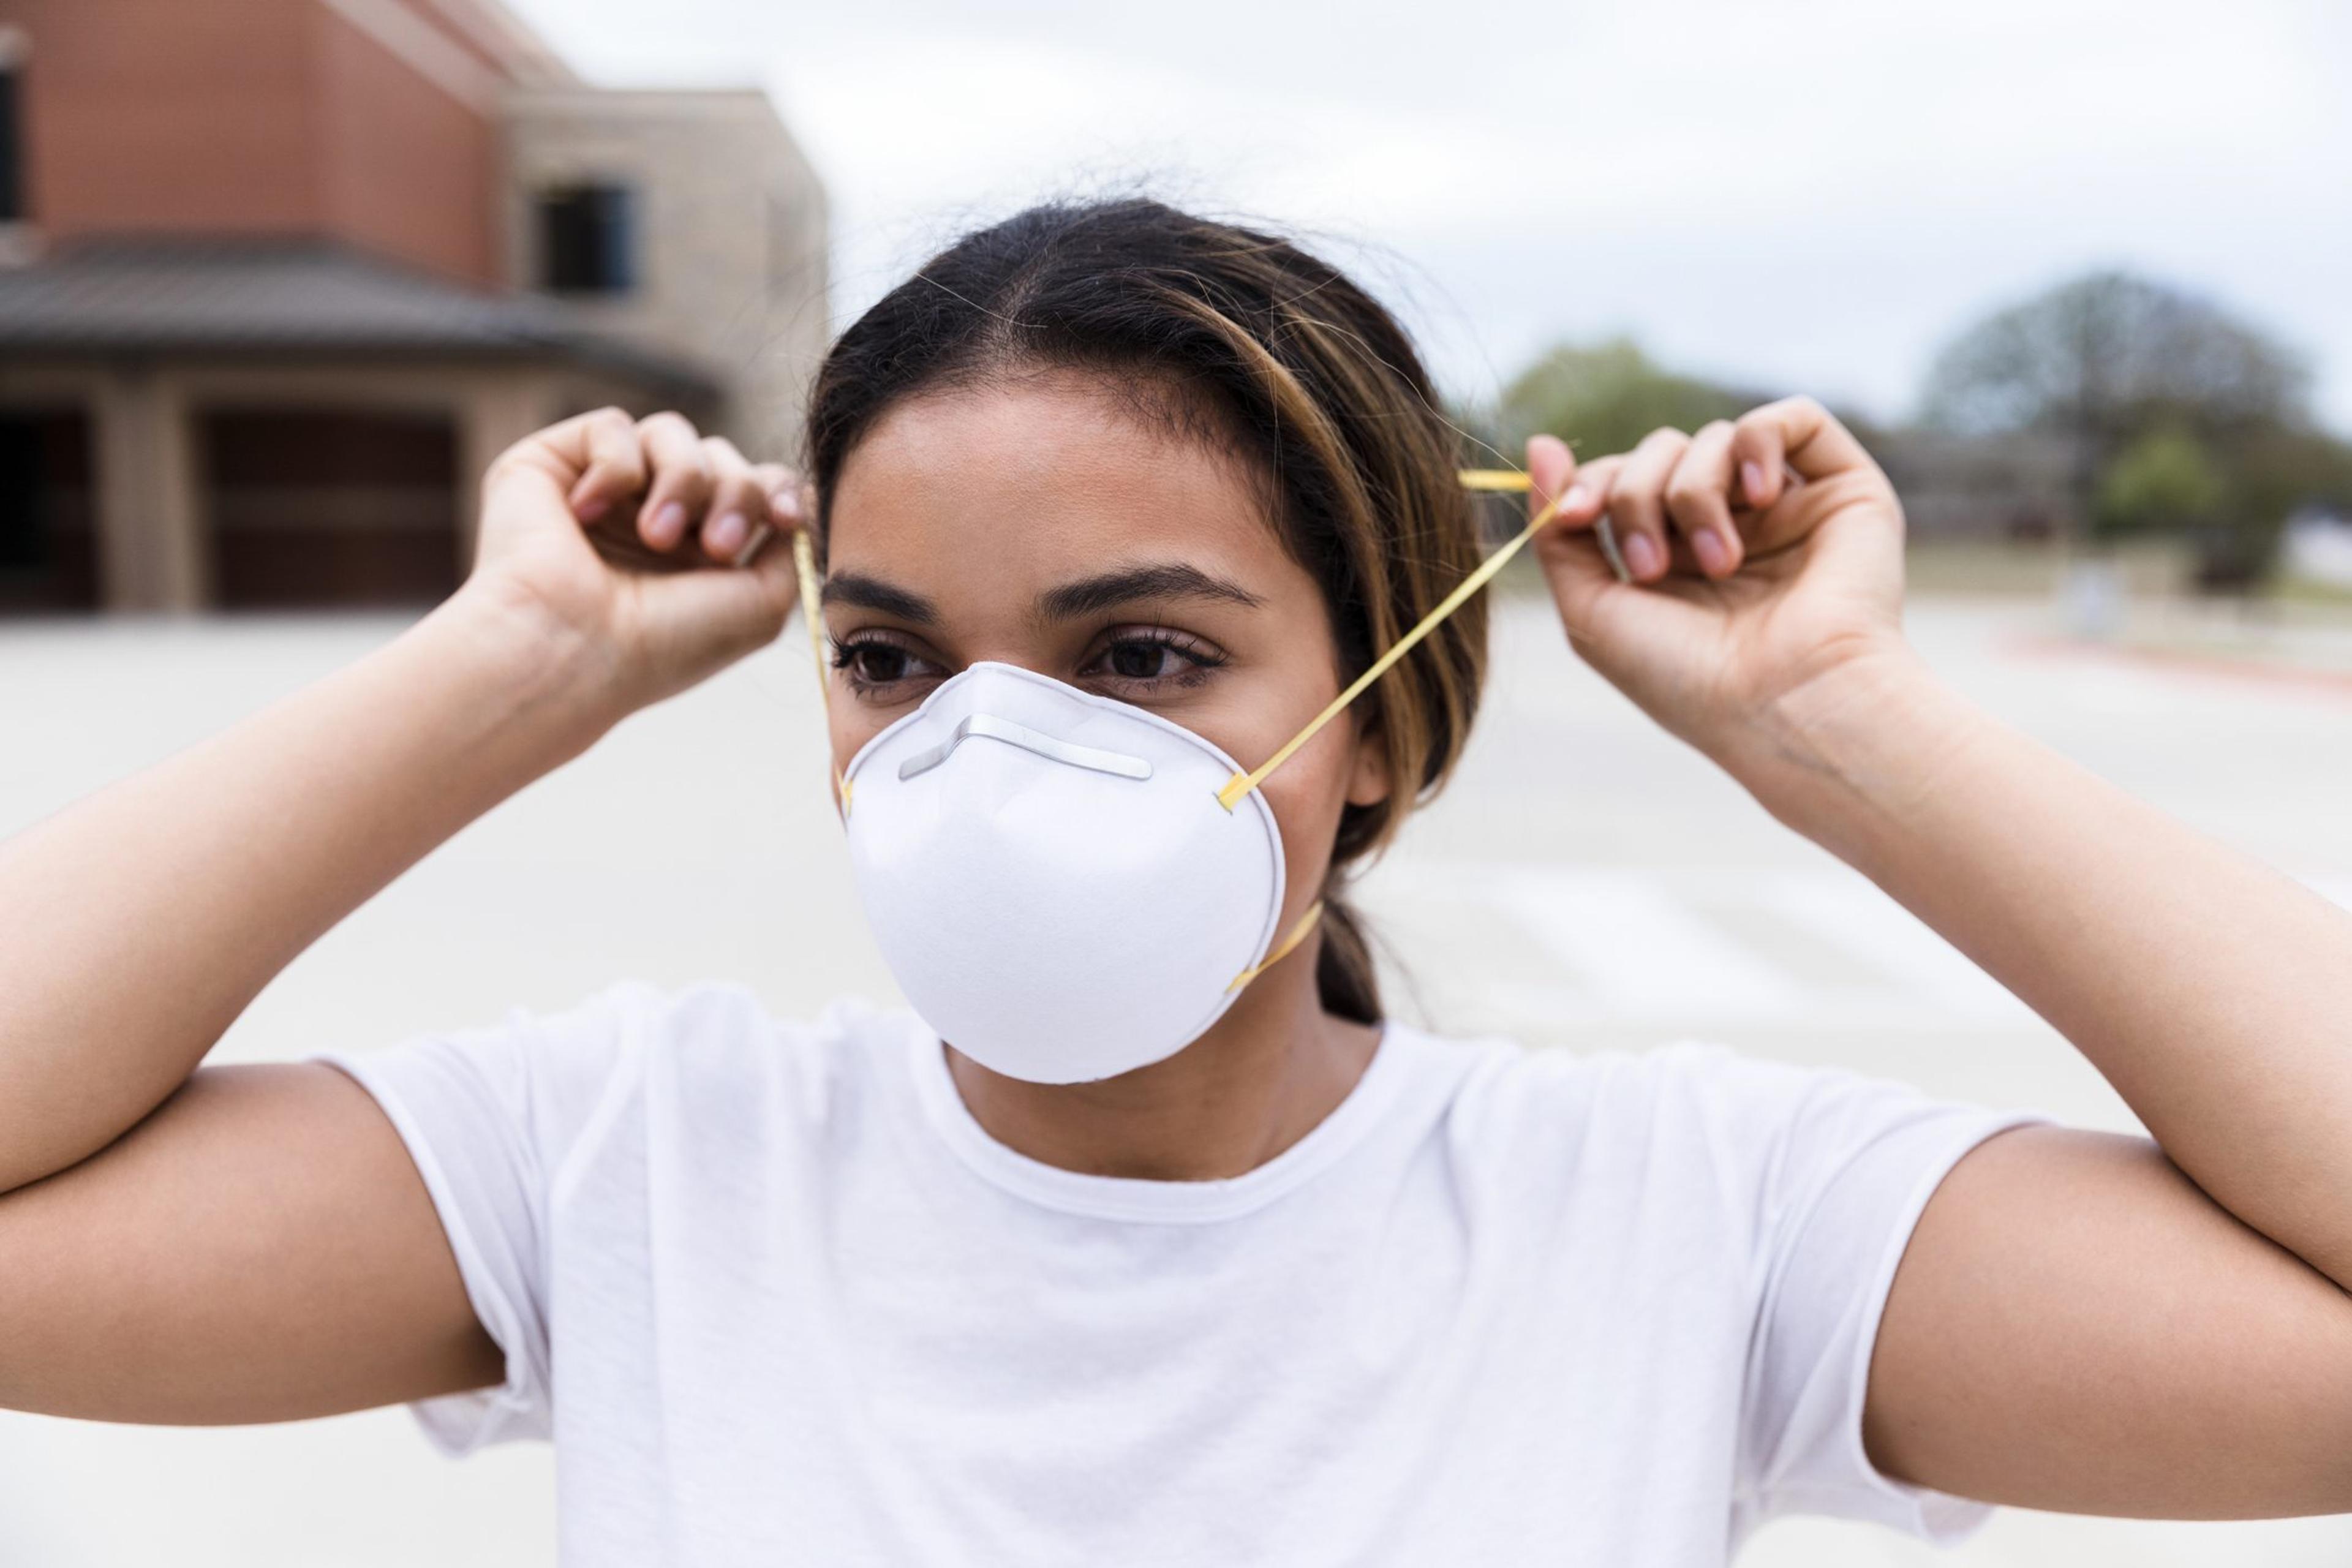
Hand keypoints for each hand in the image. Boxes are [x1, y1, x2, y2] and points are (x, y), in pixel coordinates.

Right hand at [460, 408, 805, 714]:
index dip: (776, 491)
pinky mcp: (555, 464)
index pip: (754, 486)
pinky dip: (615, 468)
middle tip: (716, 549)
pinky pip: (612, 427)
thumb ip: (792, 550)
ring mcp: (605, 490)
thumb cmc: (663, 643)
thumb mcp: (760, 606)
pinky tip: (586, 515)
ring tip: (656, 536)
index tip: (783, 518)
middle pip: (723, 457)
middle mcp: (652, 517)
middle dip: (735, 494)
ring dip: (684, 481)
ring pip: (673, 434)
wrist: (571, 648)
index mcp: (698, 555)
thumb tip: (804, 494)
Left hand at [1525, 396, 1914, 760]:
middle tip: (1652, 568)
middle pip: (1661, 452)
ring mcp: (1785, 507)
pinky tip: (1757, 497)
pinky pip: (1792, 417)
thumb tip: (1540, 444)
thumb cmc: (1688, 679)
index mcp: (1674, 558)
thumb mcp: (1593, 612)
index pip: (1620, 481)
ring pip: (1714, 438)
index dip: (1589, 486)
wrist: (1785, 705)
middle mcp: (1729, 526)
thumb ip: (1559, 533)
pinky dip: (1758, 443)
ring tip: (1719, 563)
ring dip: (1693, 492)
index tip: (1576, 516)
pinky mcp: (1841, 488)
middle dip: (1637, 496)